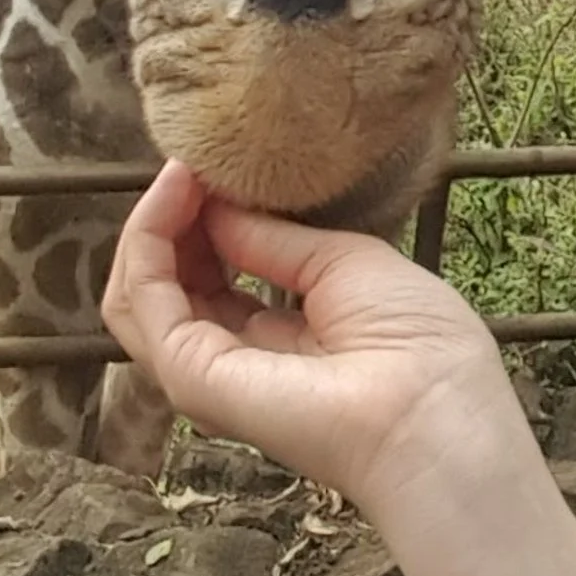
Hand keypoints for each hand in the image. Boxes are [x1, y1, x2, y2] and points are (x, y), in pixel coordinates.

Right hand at [102, 161, 530, 523]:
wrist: (435, 408)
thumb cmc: (417, 340)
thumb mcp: (345, 264)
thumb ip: (273, 242)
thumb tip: (217, 209)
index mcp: (282, 340)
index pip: (213, 279)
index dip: (206, 221)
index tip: (212, 169)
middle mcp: (235, 361)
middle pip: (169, 288)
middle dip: (172, 221)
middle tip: (191, 166)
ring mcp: (207, 373)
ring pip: (140, 296)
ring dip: (151, 225)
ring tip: (181, 173)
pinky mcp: (191, 374)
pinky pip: (144, 303)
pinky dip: (148, 242)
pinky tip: (175, 195)